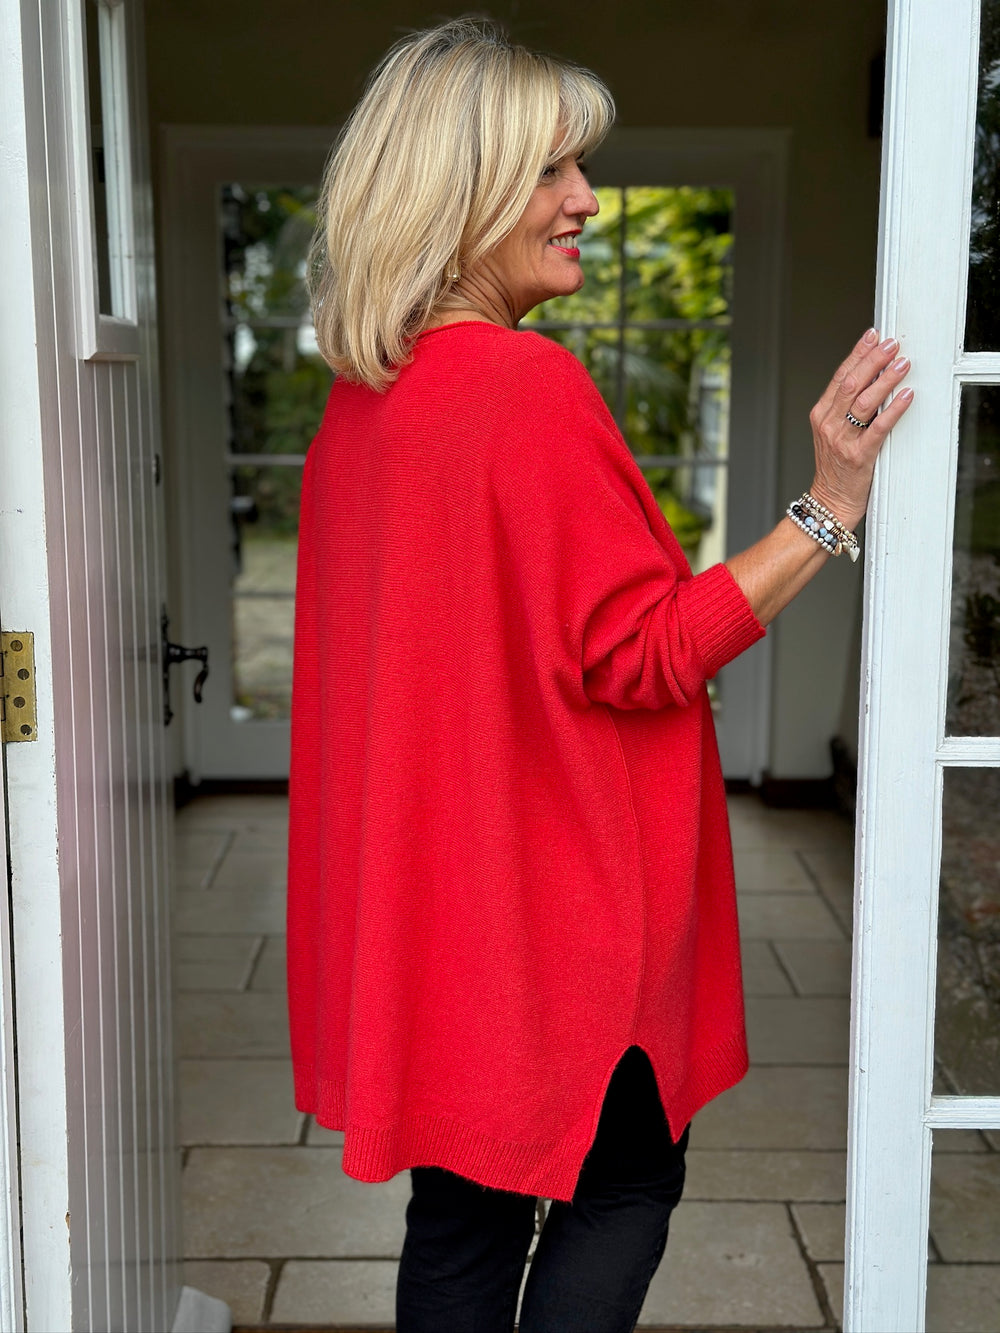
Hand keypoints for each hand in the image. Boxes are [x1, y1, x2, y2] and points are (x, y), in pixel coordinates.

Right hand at [807, 328, 913, 529]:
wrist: (830, 501)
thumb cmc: (835, 468)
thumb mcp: (832, 433)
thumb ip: (845, 408)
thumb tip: (871, 378)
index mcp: (820, 415)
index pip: (840, 376)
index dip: (857, 353)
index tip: (873, 336)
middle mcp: (829, 425)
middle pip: (851, 384)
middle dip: (873, 360)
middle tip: (892, 345)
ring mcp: (842, 441)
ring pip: (864, 402)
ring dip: (885, 380)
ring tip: (902, 364)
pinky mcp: (859, 456)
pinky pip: (879, 427)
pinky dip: (894, 409)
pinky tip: (907, 395)